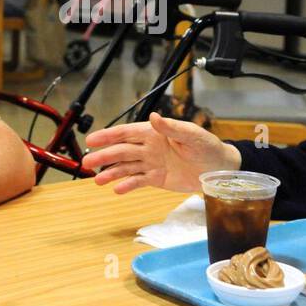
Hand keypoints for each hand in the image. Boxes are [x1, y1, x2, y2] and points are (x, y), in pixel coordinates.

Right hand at [82, 111, 240, 193]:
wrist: (219, 169)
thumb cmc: (207, 147)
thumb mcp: (192, 135)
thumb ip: (171, 128)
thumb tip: (154, 116)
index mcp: (155, 133)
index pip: (127, 133)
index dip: (108, 136)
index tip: (92, 140)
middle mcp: (149, 147)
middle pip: (121, 151)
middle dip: (104, 156)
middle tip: (86, 162)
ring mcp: (151, 163)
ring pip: (126, 167)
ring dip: (111, 172)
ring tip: (97, 180)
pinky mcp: (156, 178)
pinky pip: (138, 181)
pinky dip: (127, 185)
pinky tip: (116, 189)